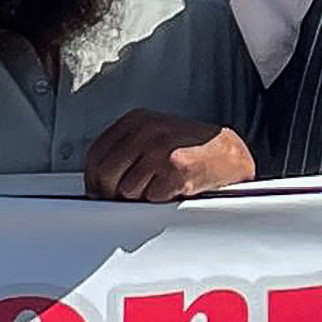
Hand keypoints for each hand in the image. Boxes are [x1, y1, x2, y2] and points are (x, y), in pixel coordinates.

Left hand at [82, 108, 255, 202]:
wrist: (227, 154)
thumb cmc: (188, 149)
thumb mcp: (151, 138)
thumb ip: (123, 155)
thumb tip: (95, 185)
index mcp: (135, 120)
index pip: (95, 155)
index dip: (93, 180)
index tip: (98, 192)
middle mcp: (146, 130)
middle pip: (105, 174)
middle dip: (111, 194)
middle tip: (126, 199)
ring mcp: (160, 148)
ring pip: (127, 190)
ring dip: (140, 197)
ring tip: (159, 186)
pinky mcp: (175, 168)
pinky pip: (151, 198)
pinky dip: (159, 200)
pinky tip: (172, 188)